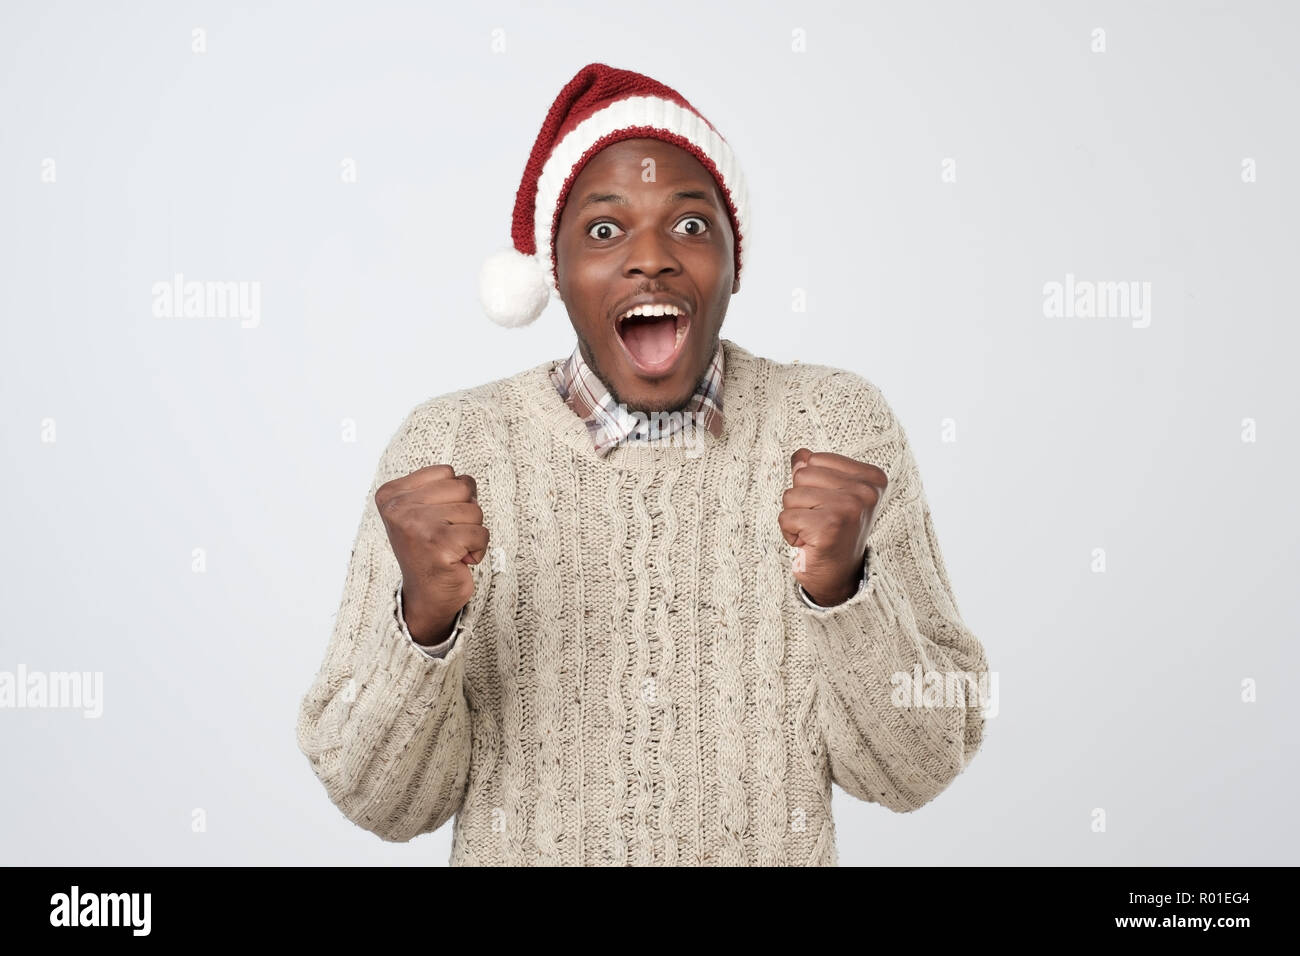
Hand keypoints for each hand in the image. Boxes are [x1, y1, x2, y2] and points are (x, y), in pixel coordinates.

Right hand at [375, 465, 487, 643]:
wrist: (426, 596)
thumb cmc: (430, 550)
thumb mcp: (423, 510)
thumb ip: (439, 488)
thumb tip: (469, 481)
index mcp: (391, 494)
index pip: (447, 472)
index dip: (453, 497)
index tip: (436, 519)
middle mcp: (398, 508)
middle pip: (463, 487)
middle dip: (465, 512)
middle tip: (447, 535)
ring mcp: (417, 525)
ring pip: (474, 510)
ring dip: (471, 532)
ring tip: (452, 548)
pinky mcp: (440, 544)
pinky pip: (482, 533)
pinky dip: (478, 549)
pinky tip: (459, 560)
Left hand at [778, 448, 886, 606]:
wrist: (839, 576)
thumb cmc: (833, 532)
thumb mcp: (829, 494)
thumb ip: (815, 470)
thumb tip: (799, 455)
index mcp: (871, 478)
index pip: (814, 459)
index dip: (811, 485)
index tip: (828, 507)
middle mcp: (865, 492)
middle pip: (802, 475)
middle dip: (800, 501)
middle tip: (819, 522)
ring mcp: (848, 509)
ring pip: (791, 495)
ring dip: (794, 517)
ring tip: (814, 532)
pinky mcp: (828, 528)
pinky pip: (785, 517)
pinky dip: (789, 533)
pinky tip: (809, 544)